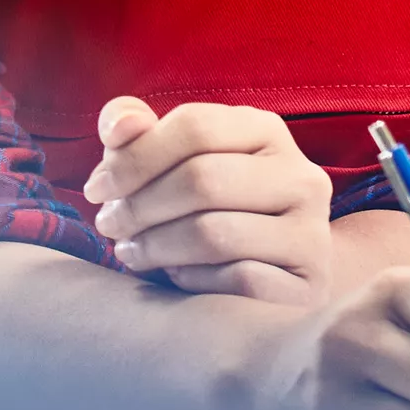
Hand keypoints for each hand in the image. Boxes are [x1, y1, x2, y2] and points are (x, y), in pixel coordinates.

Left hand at [82, 95, 334, 305]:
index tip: (96, 188)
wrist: (274, 265)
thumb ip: (134, 129)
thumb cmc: (207, 203)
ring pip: (215, 233)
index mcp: (266, 130)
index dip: (134, 157)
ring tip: (129, 252)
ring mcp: (313, 232)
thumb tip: (120, 127)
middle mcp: (302, 175)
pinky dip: (193, 279)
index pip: (195, 126)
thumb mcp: (168, 157)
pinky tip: (175, 276)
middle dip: (139, 205)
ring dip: (156, 246)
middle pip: (202, 179)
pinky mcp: (311, 283)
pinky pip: (239, 280)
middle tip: (108, 226)